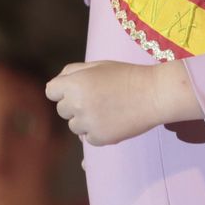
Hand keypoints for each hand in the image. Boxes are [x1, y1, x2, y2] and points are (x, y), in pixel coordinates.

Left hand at [46, 60, 175, 144]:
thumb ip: (72, 72)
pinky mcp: (99, 138)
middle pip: (62, 110)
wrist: (154, 94)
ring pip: (74, 126)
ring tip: (108, 109)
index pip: (51, 91)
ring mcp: (87, 123)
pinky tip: (114, 120)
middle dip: (75, 105)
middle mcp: (77, 104)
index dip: (63, 90)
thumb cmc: (126, 76)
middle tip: (98, 98)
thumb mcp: (97, 65)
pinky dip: (98, 132)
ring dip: (85, 120)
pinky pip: (88, 138)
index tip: (77, 90)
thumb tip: (55, 85)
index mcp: (74, 83)